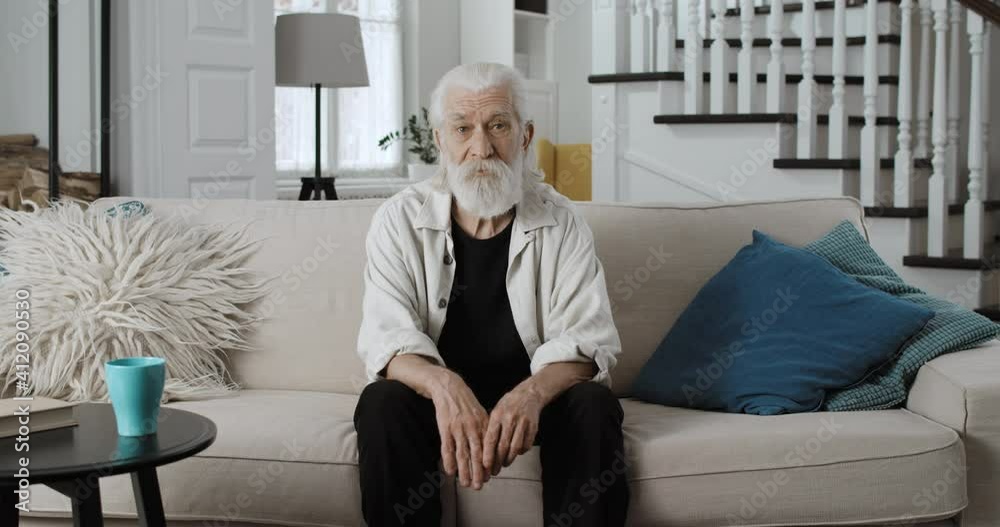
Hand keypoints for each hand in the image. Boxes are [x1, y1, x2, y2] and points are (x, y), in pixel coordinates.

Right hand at [429, 371, 490, 489]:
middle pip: (476, 454)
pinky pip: (447, 447)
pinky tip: (450, 471)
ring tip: (465, 483)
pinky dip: (448, 460)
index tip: (491, 476)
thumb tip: (491, 447)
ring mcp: (458, 429)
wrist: (449, 388)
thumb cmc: (466, 403)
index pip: (488, 448)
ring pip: (462, 454)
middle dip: (478, 472)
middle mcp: (472, 428)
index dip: (489, 463)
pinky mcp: (445, 428)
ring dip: (464, 471)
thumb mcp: (480, 413)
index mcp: (483, 425)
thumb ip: (485, 430)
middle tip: (479, 485)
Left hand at [482, 382, 543, 475]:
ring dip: (509, 459)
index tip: (485, 465)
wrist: (529, 394)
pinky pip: (527, 445)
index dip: (487, 453)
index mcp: (498, 415)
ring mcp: (523, 423)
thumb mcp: (496, 411)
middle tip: (494, 471)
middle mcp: (510, 419)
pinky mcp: (533, 427)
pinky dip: (521, 452)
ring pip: (515, 448)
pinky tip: (516, 453)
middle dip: (498, 461)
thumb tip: (482, 449)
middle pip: (503, 446)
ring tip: (505, 464)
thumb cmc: (509, 404)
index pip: (491, 438)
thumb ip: (490, 428)